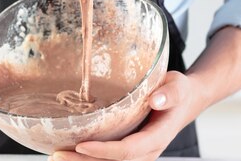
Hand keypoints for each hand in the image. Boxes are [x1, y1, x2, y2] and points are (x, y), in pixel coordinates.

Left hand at [50, 71, 205, 160]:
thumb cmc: (177, 91)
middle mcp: (147, 151)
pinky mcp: (129, 149)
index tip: (81, 144)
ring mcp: (137, 153)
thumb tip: (156, 99)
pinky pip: (108, 159)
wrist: (184, 101)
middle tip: (57, 154)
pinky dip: (88, 158)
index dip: (105, 151)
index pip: (128, 150)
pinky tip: (68, 151)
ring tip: (56, 156)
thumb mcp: (177, 86)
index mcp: (157, 138)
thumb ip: (169, 93)